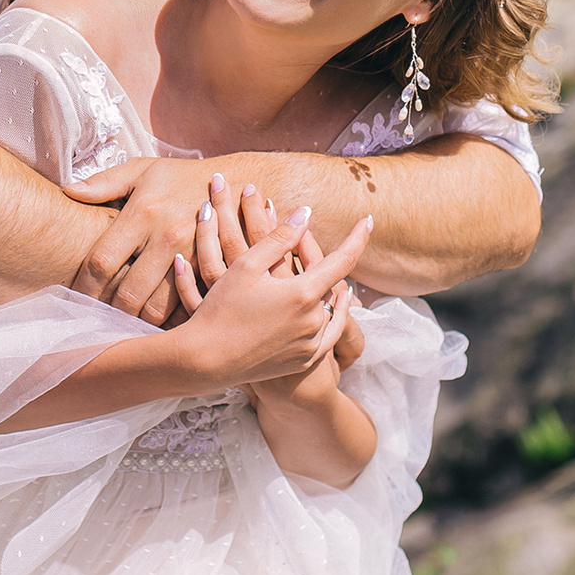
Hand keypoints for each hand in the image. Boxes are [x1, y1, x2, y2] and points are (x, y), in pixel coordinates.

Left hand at [65, 157, 219, 324]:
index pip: (102, 262)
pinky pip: (184, 310)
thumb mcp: (142, 170)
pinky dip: (167, 323)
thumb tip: (68, 191)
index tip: (75, 300)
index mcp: (143, 213)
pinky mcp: (211, 272)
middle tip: (96, 320)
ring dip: (136, 323)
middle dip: (107, 313)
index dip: (83, 287)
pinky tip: (154, 324)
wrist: (238, 181)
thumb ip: (104, 182)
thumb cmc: (181, 178)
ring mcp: (192, 258)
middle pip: (127, 294)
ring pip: (156, 310)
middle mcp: (167, 238)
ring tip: (122, 326)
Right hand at [167, 203, 373, 389]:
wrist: (207, 359)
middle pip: (331, 283)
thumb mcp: (247, 265)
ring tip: (315, 273)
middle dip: (322, 263)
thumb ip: (280, 238)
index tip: (368, 220)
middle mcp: (314, 321)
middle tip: (305, 246)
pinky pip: (328, 333)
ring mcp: (311, 344)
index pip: (343, 260)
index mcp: (303, 294)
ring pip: (328, 307)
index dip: (358, 238)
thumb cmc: (222, 308)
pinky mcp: (305, 360)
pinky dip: (330, 316)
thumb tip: (306, 214)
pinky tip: (331, 306)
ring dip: (324, 290)